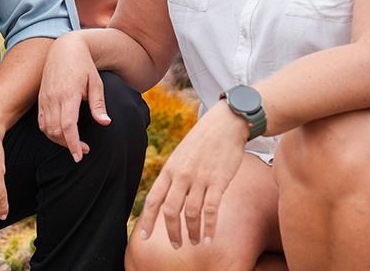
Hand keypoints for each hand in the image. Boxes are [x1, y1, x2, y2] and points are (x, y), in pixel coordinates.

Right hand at [37, 33, 110, 160]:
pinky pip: (41, 122)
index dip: (73, 144)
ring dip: (59, 140)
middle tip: (84, 151)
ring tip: (74, 143)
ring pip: (47, 129)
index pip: (68, 126)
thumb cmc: (84, 65)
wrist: (64, 49)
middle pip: (56, 131)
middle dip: (69, 145)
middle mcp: (53, 98)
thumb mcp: (96, 83)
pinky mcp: (40, 99)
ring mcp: (45, 99)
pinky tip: (61, 134)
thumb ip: (99, 104)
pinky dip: (49, 132)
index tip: (80, 155)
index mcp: (68, 95)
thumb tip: (105, 123)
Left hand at [137, 103, 248, 247]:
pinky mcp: (218, 181)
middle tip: (176, 245)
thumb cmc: (202, 141)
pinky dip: (209, 228)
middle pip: (170, 210)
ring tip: (194, 242)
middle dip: (171, 232)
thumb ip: (173, 176)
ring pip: (191, 213)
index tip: (144, 237)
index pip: (153, 199)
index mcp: (169, 169)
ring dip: (191, 232)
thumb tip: (166, 198)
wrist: (225, 124)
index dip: (148, 220)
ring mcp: (200, 179)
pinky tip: (209, 238)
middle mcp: (181, 175)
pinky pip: (211, 210)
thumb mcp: (180, 155)